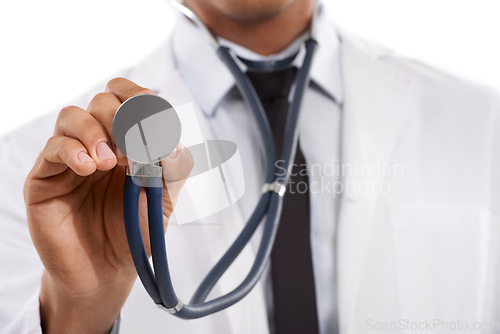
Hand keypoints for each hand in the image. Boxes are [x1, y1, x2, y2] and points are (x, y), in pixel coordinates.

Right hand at [23, 78, 192, 333]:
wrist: (107, 270)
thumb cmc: (135, 231)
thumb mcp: (165, 199)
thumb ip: (173, 167)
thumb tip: (170, 140)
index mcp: (128, 140)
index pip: (127, 97)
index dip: (139, 97)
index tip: (152, 115)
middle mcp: (98, 142)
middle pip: (102, 100)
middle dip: (120, 117)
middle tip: (131, 149)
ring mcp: (70, 157)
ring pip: (72, 116)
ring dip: (95, 131)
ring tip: (110, 163)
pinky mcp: (46, 177)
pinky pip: (53, 148)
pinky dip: (73, 150)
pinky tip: (89, 167)